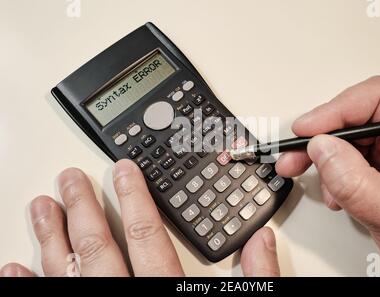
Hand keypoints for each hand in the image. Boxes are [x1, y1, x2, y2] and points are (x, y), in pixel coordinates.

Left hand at [0, 160, 279, 276]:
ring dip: (51, 238)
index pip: (146, 236)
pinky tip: (15, 268)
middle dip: (82, 209)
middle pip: (99, 248)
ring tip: (41, 208)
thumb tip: (261, 242)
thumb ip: (255, 279)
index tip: (122, 173)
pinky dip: (30, 285)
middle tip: (69, 181)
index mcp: (166, 293)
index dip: (133, 199)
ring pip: (68, 272)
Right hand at [276, 76, 379, 275]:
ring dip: (325, 158)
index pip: (378, 100)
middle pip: (357, 117)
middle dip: (321, 137)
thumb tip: (321, 148)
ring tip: (315, 179)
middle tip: (295, 154)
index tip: (307, 129)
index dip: (336, 110)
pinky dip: (333, 173)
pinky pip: (349, 158)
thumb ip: (356, 183)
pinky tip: (334, 191)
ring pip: (348, 138)